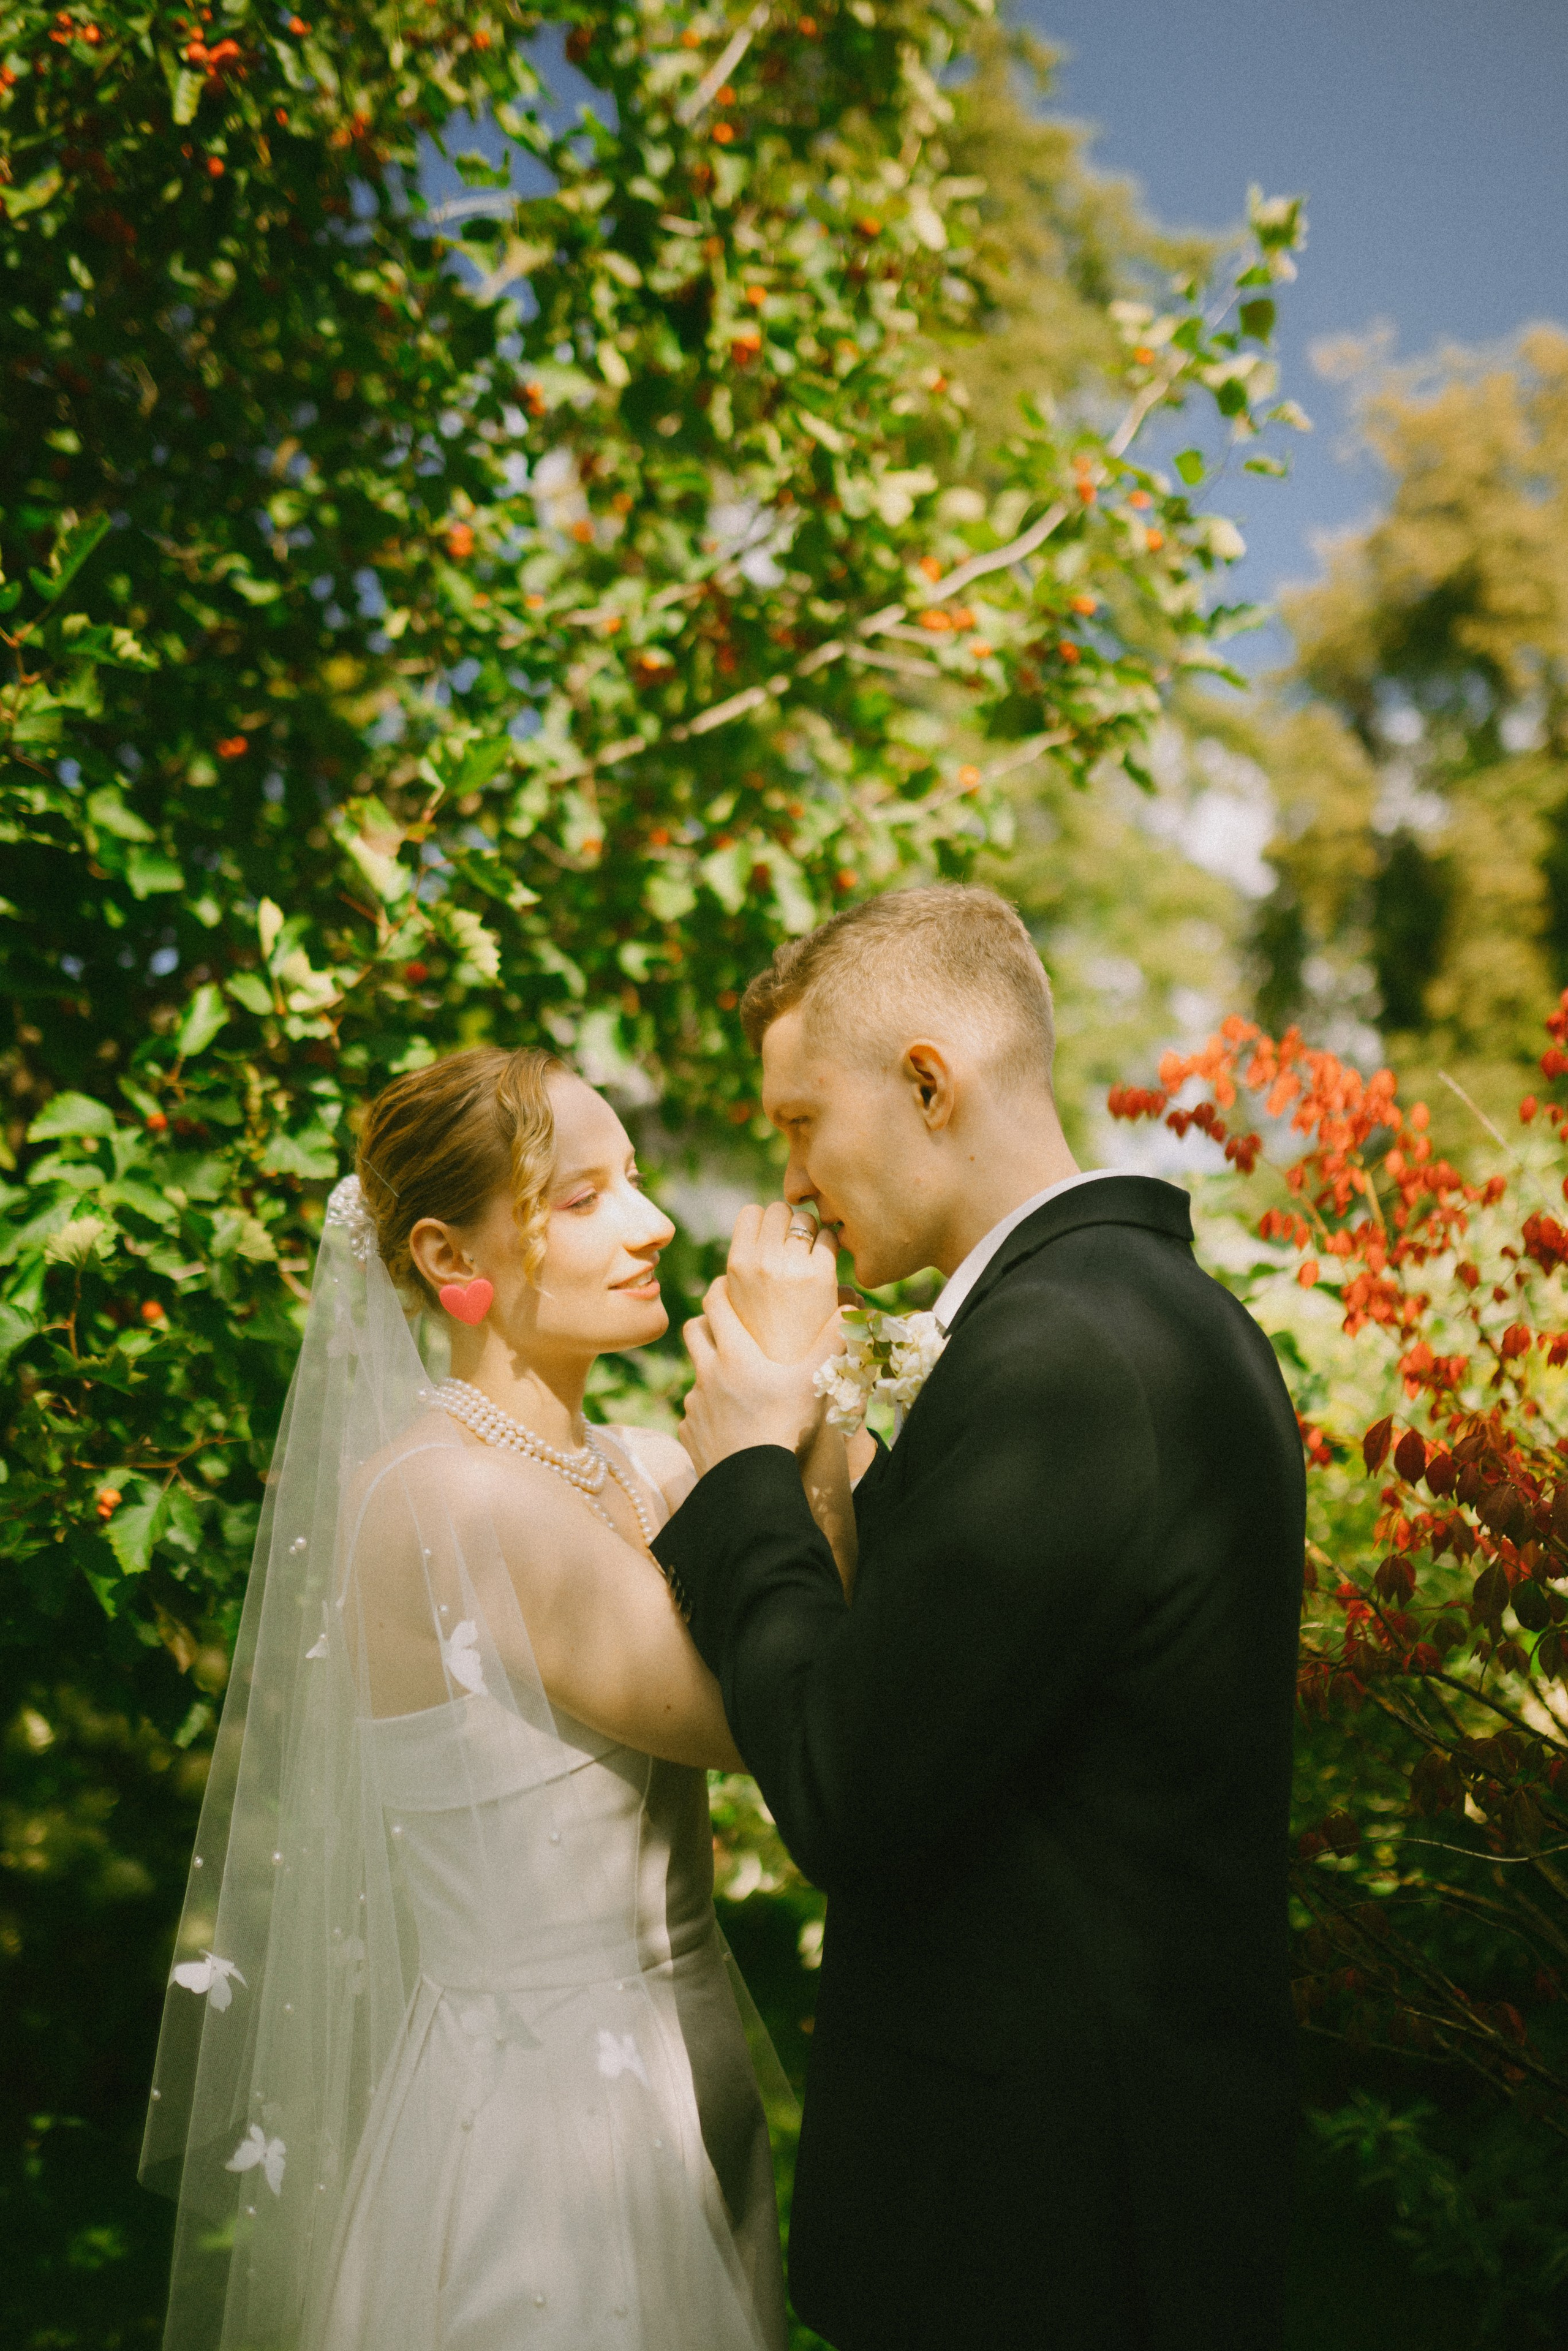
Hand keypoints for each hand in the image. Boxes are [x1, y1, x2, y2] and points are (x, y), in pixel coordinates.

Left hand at [678, 1277, 843, 1476]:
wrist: (751, 1483)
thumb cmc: (785, 1427)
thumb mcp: (813, 1383)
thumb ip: (831, 1344)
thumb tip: (851, 1309)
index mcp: (735, 1353)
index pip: (715, 1304)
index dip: (720, 1289)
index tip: (728, 1284)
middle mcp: (707, 1372)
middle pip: (693, 1330)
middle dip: (706, 1321)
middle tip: (724, 1323)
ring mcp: (694, 1403)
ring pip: (695, 1373)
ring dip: (710, 1370)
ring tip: (735, 1381)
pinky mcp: (688, 1431)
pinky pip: (694, 1412)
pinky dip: (708, 1410)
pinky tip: (729, 1421)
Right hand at [724, 1201, 841, 1364]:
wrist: (790, 1370)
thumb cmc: (763, 1337)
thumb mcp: (738, 1300)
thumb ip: (745, 1266)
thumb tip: (762, 1235)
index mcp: (737, 1265)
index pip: (751, 1212)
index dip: (765, 1221)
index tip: (773, 1239)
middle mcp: (762, 1260)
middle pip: (779, 1209)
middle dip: (789, 1222)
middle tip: (795, 1248)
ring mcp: (792, 1265)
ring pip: (805, 1219)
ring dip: (811, 1231)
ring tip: (811, 1257)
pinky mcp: (821, 1274)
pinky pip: (829, 1239)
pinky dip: (830, 1245)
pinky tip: (828, 1266)